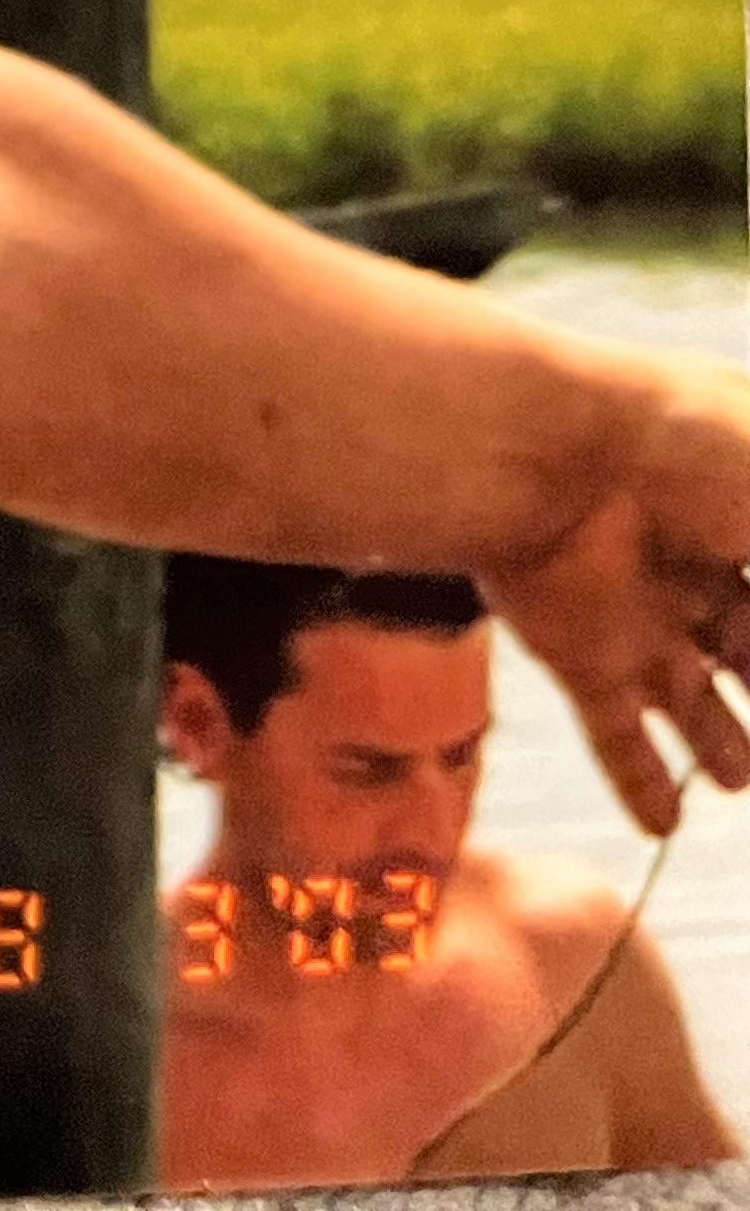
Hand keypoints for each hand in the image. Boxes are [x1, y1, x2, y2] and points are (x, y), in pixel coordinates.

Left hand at [475, 359, 749, 833]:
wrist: (548, 451)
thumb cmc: (688, 448)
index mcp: (745, 513)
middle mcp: (695, 574)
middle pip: (749, 648)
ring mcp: (638, 618)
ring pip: (688, 698)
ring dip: (715, 743)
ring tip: (737, 780)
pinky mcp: (583, 657)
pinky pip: (615, 737)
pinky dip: (639, 783)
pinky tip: (661, 830)